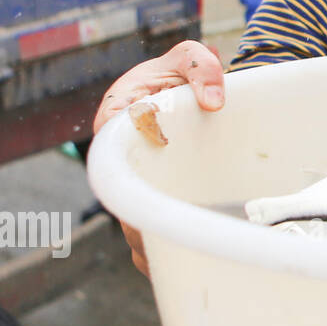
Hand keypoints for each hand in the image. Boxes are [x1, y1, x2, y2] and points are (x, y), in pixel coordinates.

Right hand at [93, 40, 226, 276]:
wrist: (190, 90)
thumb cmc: (182, 74)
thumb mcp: (189, 59)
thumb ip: (201, 68)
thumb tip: (213, 102)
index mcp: (116, 121)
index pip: (114, 156)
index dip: (129, 180)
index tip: (150, 198)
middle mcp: (120, 158)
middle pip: (122, 200)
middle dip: (140, 224)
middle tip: (168, 243)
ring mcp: (136, 181)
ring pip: (133, 223)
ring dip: (153, 243)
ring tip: (182, 262)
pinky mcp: (151, 197)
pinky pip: (150, 232)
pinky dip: (163, 252)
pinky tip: (187, 266)